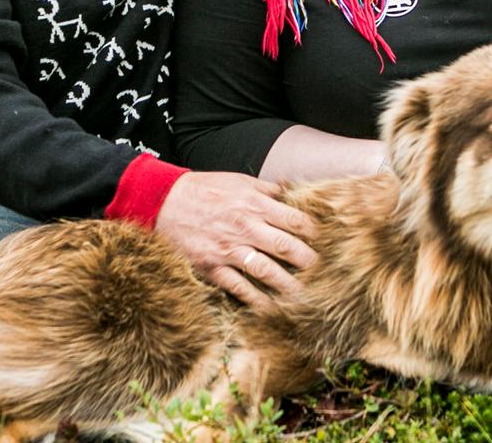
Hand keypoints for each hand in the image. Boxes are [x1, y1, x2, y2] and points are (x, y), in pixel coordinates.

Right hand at [156, 171, 317, 309]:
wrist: (163, 202)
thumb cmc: (204, 190)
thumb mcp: (238, 181)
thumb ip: (268, 190)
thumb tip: (293, 192)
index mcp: (254, 204)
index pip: (295, 221)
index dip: (315, 234)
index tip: (328, 244)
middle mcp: (246, 227)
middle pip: (287, 247)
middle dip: (310, 262)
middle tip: (328, 274)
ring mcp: (229, 249)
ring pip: (267, 270)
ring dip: (290, 285)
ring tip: (309, 298)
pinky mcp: (213, 267)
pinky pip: (240, 288)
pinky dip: (257, 300)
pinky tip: (273, 310)